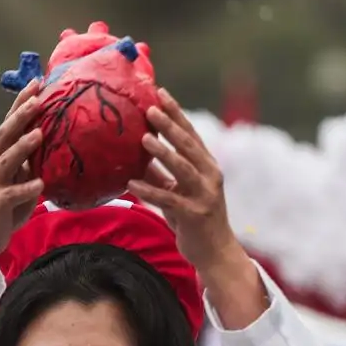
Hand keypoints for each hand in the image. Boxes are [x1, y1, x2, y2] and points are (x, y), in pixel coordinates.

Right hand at [0, 80, 46, 299]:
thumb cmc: (5, 209)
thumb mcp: (19, 181)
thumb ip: (31, 164)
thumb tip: (53, 145)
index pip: (10, 123)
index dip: (22, 102)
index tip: (38, 82)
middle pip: (5, 133)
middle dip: (21, 114)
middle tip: (38, 97)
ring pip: (7, 159)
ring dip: (23, 146)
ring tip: (40, 133)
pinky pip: (12, 194)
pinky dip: (26, 188)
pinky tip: (40, 183)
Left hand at [127, 90, 264, 326]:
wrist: (215, 253)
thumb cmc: (193, 219)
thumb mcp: (177, 192)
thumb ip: (161, 174)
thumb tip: (136, 155)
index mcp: (208, 166)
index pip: (191, 134)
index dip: (176, 113)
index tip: (160, 93)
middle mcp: (210, 176)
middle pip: (189, 145)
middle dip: (170, 125)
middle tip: (150, 109)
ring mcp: (204, 195)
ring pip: (183, 168)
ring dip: (163, 152)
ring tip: (144, 139)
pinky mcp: (194, 215)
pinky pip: (169, 200)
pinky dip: (150, 191)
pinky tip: (131, 184)